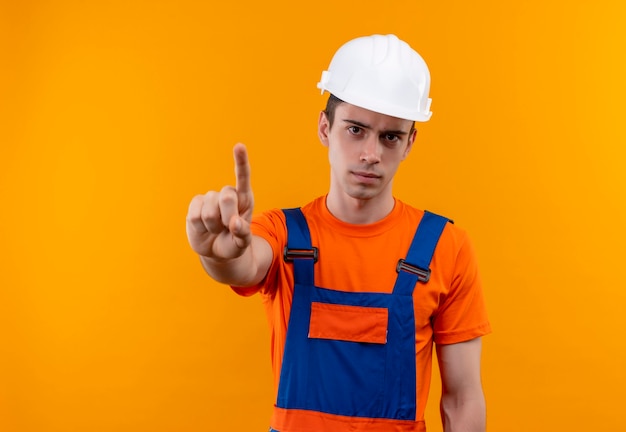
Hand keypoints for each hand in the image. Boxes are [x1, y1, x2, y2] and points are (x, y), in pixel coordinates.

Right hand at [186, 143, 253, 259]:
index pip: (243, 177)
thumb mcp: (242, 243)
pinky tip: (204, 228)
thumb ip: (243, 233)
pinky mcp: (195, 204)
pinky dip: (200, 227)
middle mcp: (227, 194)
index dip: (240, 161)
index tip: (239, 146)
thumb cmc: (233, 244)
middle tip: (228, 228)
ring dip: (213, 227)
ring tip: (216, 229)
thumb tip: (234, 223)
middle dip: (227, 218)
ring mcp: (210, 198)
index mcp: (244, 199)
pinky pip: (195, 216)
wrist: (215, 250)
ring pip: (209, 212)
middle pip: (226, 198)